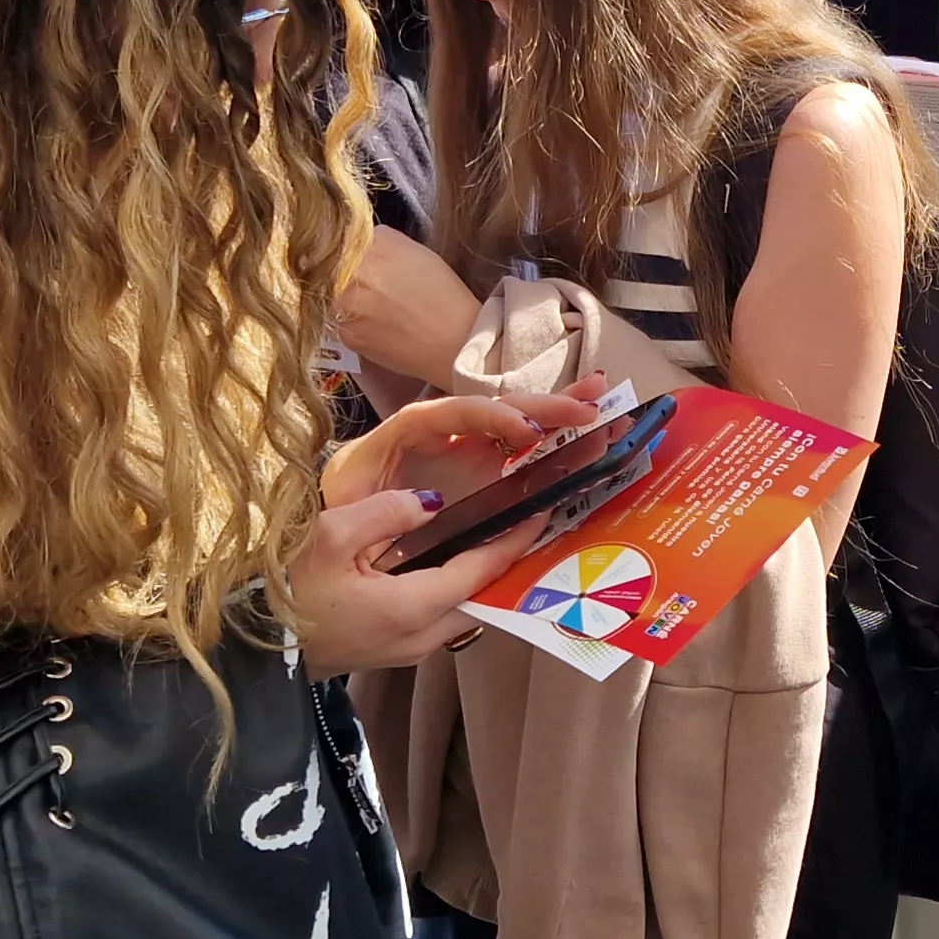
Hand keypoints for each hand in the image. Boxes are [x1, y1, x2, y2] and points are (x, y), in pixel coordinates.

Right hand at [286, 488, 534, 675]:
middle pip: (482, 595)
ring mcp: (409, 651)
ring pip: (464, 609)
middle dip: (508, 558)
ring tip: (498, 533)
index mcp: (411, 607)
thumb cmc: (283, 595)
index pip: (481, 571)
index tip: (541, 508)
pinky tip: (454, 559)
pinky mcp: (394, 652)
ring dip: (483, 576)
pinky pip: (442, 617)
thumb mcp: (329, 539)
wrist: (251, 654)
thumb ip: (386, 513)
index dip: (514, 539)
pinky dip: (457, 588)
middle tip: (526, 516)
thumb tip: (432, 502)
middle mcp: (422, 638)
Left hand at [321, 390, 608, 510]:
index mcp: (408, 435)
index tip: (525, 433)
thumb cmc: (341, 514)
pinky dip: (555, 445)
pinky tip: (587, 439)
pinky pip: (521, 456)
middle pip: (498, 409)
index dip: (491, 417)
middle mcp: (443, 436)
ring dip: (561, 414)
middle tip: (593, 402)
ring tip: (604, 402)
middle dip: (545, 403)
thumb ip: (380, 510)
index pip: (453, 413)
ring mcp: (465, 453)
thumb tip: (429, 505)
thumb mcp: (347, 509)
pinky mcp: (480, 475)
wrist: (334, 536)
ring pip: (518, 426)